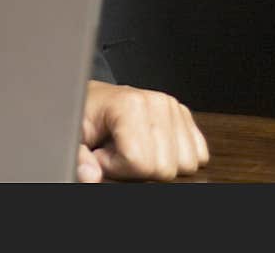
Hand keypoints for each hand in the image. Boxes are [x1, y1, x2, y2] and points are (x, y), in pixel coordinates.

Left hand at [76, 80, 208, 182]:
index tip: (104, 152)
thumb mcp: (75, 135)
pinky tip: (151, 146)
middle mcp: (157, 101)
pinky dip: (176, 158)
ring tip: (132, 147)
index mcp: (130, 104)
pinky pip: (199, 155)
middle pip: (165, 168)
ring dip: (156, 163)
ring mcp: (173, 107)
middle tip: (118, 150)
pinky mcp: (184, 116)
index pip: (141, 162)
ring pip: (186, 165)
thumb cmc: (86, 115)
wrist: (95, 99)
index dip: (117, 167)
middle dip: (138, 168)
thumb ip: (78, 157)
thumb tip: (90, 174)